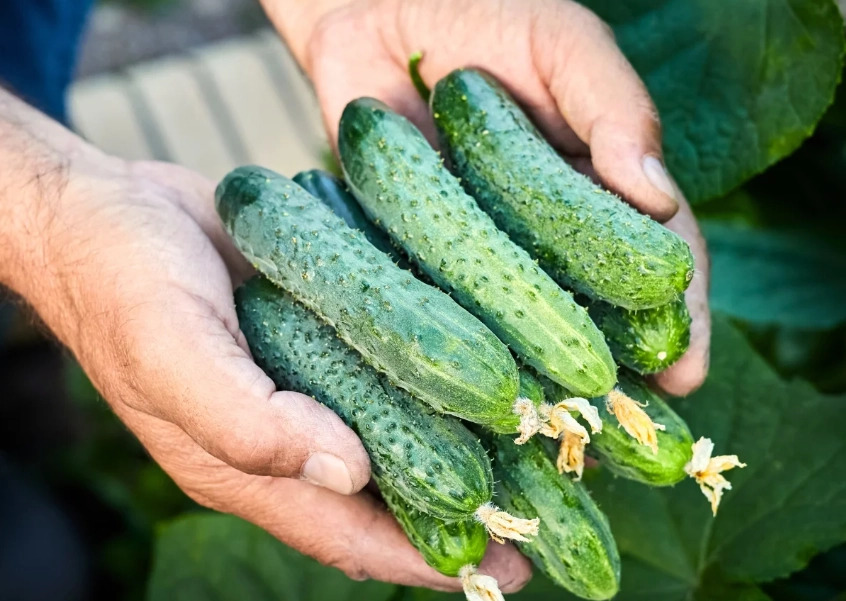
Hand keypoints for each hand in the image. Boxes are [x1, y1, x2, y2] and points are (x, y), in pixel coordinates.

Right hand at [0, 87, 528, 590]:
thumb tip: (350, 470)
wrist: (102, 210)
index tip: (511, 567)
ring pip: (394, 430)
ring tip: (532, 441)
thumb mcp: (169, 352)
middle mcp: (286, 435)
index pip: (353, 536)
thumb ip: (247, 421)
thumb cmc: (120, 282)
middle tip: (546, 506)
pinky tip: (477, 361)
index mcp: (248, 466)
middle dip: (462, 507)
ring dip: (458, 442)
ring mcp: (305, 383)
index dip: (429, 561)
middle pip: (388, 492)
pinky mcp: (315, 334)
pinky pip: (382, 367)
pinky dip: (429, 376)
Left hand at [266, 0, 709, 395]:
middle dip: (613, 373)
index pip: (651, 259)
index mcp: (595, 184)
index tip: (687, 375)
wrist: (374, 9)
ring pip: (517, 324)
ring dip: (537, 381)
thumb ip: (612, 107)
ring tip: (552, 437)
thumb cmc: (481, 11)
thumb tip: (654, 194)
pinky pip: (439, 305)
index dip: (678, 317)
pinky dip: (455, 348)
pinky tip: (464, 399)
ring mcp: (479, 244)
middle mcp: (542, 227)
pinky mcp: (416, 248)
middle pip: (590, 310)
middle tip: (624, 435)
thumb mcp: (562, 44)